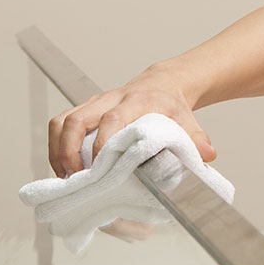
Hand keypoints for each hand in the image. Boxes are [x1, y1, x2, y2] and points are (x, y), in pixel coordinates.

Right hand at [48, 68, 215, 176]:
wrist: (163, 85)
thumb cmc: (172, 107)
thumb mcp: (188, 120)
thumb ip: (196, 138)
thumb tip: (208, 154)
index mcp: (136, 101)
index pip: (112, 118)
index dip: (102, 143)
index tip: (99, 168)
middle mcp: (109, 99)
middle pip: (76, 119)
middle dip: (68, 150)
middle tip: (75, 178)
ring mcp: (93, 104)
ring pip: (61, 121)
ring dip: (57, 150)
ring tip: (65, 177)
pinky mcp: (84, 110)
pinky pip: (59, 124)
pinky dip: (55, 146)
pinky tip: (63, 168)